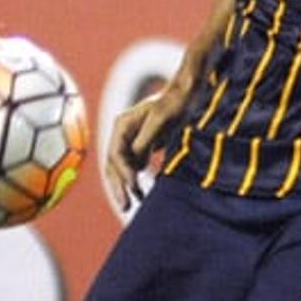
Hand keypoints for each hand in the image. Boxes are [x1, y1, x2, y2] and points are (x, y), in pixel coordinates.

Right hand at [106, 89, 187, 213]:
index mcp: (122, 125)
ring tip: (132, 204)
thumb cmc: (174, 104)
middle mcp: (122, 133)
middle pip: (114, 164)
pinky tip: (142, 194)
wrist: (186, 95)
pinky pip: (134, 166)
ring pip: (122, 168)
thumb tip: (136, 163)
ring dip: (126, 186)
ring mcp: (131, 140)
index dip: (123, 171)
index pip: (116, 153)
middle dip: (119, 185)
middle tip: (125, 205)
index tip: (134, 185)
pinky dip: (136, 180)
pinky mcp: (142, 147)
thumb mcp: (160, 119)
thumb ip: (145, 140)